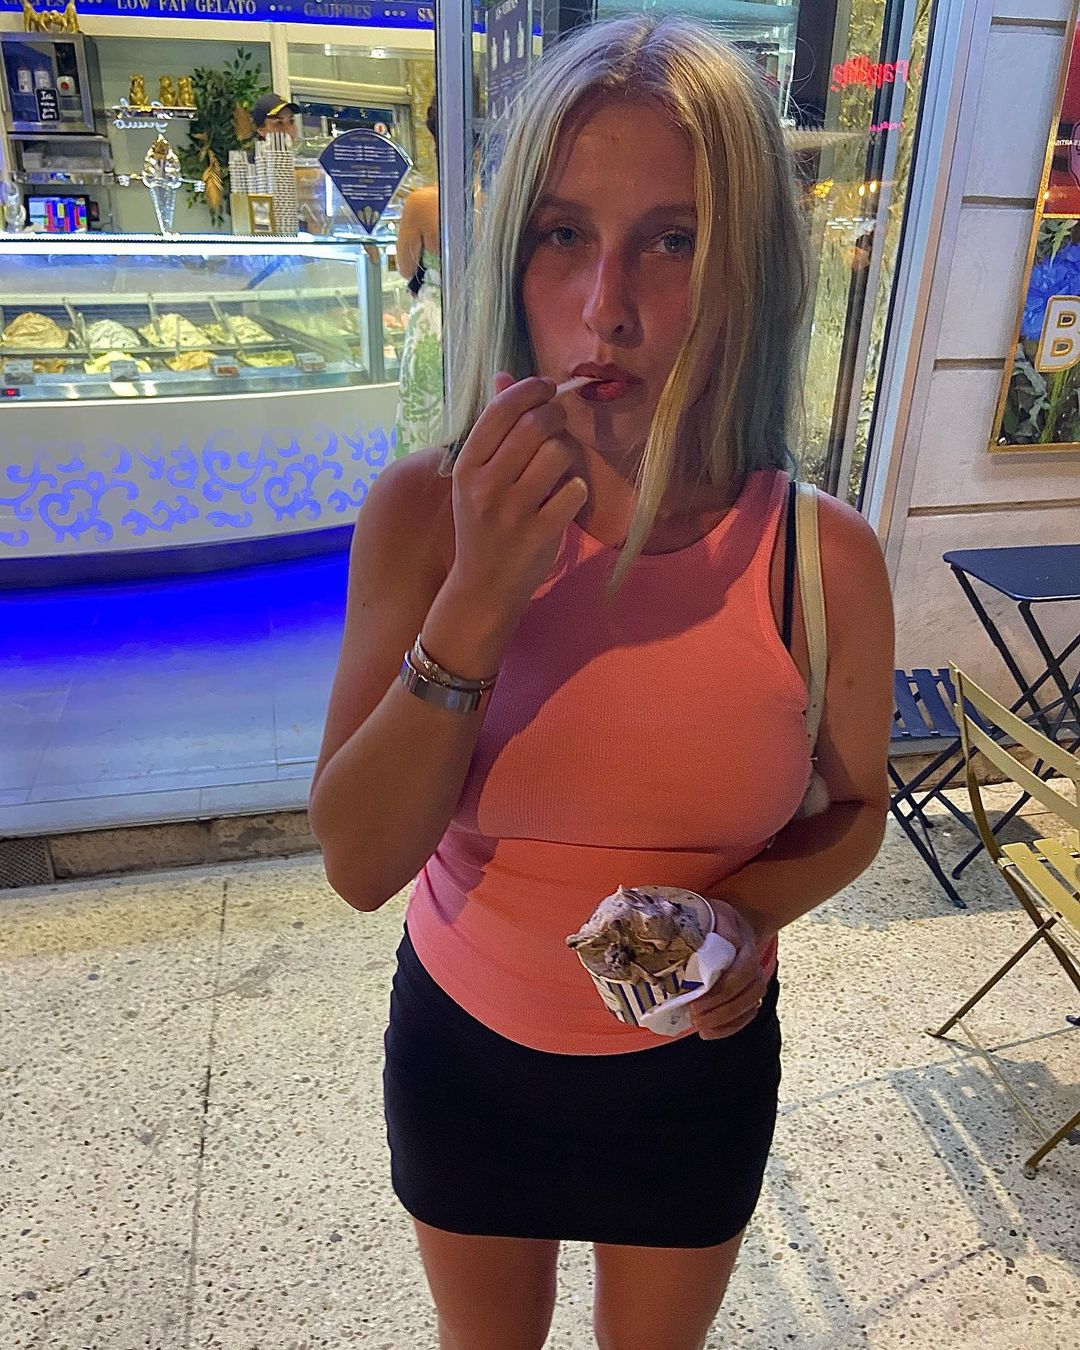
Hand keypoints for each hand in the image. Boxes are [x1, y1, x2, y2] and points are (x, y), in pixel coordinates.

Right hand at [448, 372, 588, 620]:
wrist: (483, 587)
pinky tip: (564, 498)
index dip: (531, 389)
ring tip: (558, 466)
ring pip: (558, 453)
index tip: (546, 388)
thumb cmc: (482, 524)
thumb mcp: (475, 476)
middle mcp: (486, 486)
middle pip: (536, 425)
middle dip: (555, 416)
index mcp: (466, 467)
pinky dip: (576, 489)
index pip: (501, 410)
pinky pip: (574, 490)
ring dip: (566, 453)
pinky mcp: (540, 533)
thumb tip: (505, 376)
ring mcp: (513, 511)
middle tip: (558, 424)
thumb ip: (492, 428)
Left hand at [689, 901, 768, 1039]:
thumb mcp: (717, 914)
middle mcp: (756, 968)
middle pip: (747, 995)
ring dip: (724, 1021)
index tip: (695, 999)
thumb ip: (722, 925)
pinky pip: (746, 1017)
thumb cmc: (717, 921)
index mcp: (747, 947)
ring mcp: (755, 984)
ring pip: (749, 1008)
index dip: (721, 990)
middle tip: (694, 1016)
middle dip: (721, 1010)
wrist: (731, 926)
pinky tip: (709, 1033)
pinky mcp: (749, 997)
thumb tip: (730, 942)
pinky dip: (729, 1028)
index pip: (743, 972)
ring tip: (699, 1026)